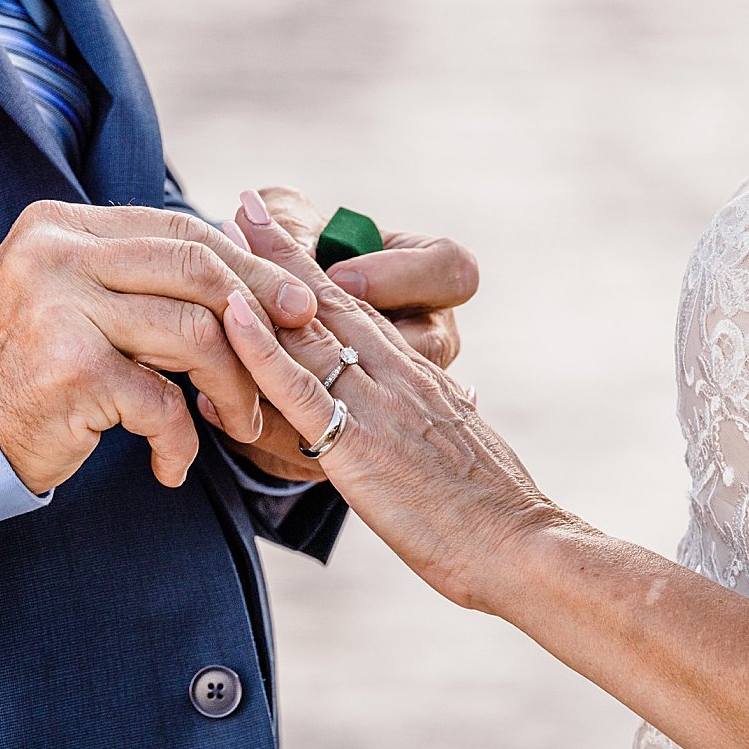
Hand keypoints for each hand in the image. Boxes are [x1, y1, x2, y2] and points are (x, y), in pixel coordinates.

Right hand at [0, 201, 317, 493]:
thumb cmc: (23, 369)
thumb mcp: (70, 298)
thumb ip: (134, 276)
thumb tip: (244, 271)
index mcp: (62, 227)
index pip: (180, 230)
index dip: (247, 265)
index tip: (292, 301)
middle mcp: (59, 256)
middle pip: (198, 271)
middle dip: (259, 316)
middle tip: (288, 356)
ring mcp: (63, 310)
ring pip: (195, 334)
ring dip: (232, 387)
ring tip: (236, 422)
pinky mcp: (72, 372)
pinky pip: (163, 403)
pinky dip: (181, 441)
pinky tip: (172, 464)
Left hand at [216, 209, 552, 611]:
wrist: (522, 546)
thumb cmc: (494, 516)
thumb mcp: (463, 454)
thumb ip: (445, 423)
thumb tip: (461, 401)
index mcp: (419, 377)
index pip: (360, 308)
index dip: (317, 266)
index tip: (285, 227)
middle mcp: (398, 374)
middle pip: (332, 299)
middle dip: (285, 248)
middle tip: (245, 201)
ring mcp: (377, 403)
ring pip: (311, 329)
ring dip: (264, 278)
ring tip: (226, 229)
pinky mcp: (359, 442)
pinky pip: (301, 385)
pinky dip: (262, 345)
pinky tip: (232, 312)